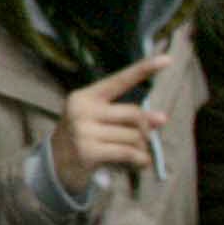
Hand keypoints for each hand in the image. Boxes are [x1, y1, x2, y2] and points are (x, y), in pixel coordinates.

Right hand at [48, 55, 172, 195]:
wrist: (56, 165)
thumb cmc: (85, 138)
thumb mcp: (102, 122)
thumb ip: (129, 117)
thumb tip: (161, 118)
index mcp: (85, 96)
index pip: (119, 81)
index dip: (144, 69)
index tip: (168, 59)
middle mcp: (82, 110)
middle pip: (134, 114)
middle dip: (144, 128)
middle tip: (143, 138)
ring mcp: (83, 131)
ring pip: (134, 136)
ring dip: (142, 148)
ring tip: (136, 154)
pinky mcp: (88, 152)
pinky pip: (128, 153)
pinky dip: (140, 160)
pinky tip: (139, 163)